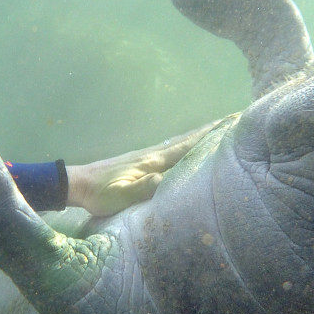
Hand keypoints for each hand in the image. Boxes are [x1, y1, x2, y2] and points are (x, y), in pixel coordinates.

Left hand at [66, 120, 220, 215]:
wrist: (79, 184)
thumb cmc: (100, 194)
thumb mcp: (120, 196)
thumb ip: (141, 187)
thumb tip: (164, 177)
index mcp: (153, 161)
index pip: (187, 146)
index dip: (209, 135)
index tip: (230, 122)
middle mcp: (154, 154)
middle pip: (188, 139)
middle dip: (211, 129)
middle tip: (234, 118)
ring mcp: (148, 156)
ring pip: (181, 142)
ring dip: (201, 135)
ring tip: (219, 128)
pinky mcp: (143, 161)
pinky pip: (173, 149)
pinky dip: (187, 143)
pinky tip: (188, 145)